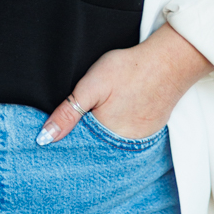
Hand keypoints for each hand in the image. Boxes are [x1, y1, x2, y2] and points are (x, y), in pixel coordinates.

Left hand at [37, 23, 211, 144]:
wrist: (168, 62)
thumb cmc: (129, 70)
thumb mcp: (91, 86)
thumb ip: (68, 113)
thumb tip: (44, 139)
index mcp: (105, 138)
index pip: (78, 151)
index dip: (65, 144)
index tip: (53, 140)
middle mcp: (123, 147)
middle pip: (95, 151)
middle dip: (82, 144)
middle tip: (76, 125)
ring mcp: (139, 142)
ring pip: (110, 147)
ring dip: (100, 140)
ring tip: (94, 122)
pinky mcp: (149, 132)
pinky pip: (126, 140)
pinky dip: (117, 134)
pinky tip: (114, 118)